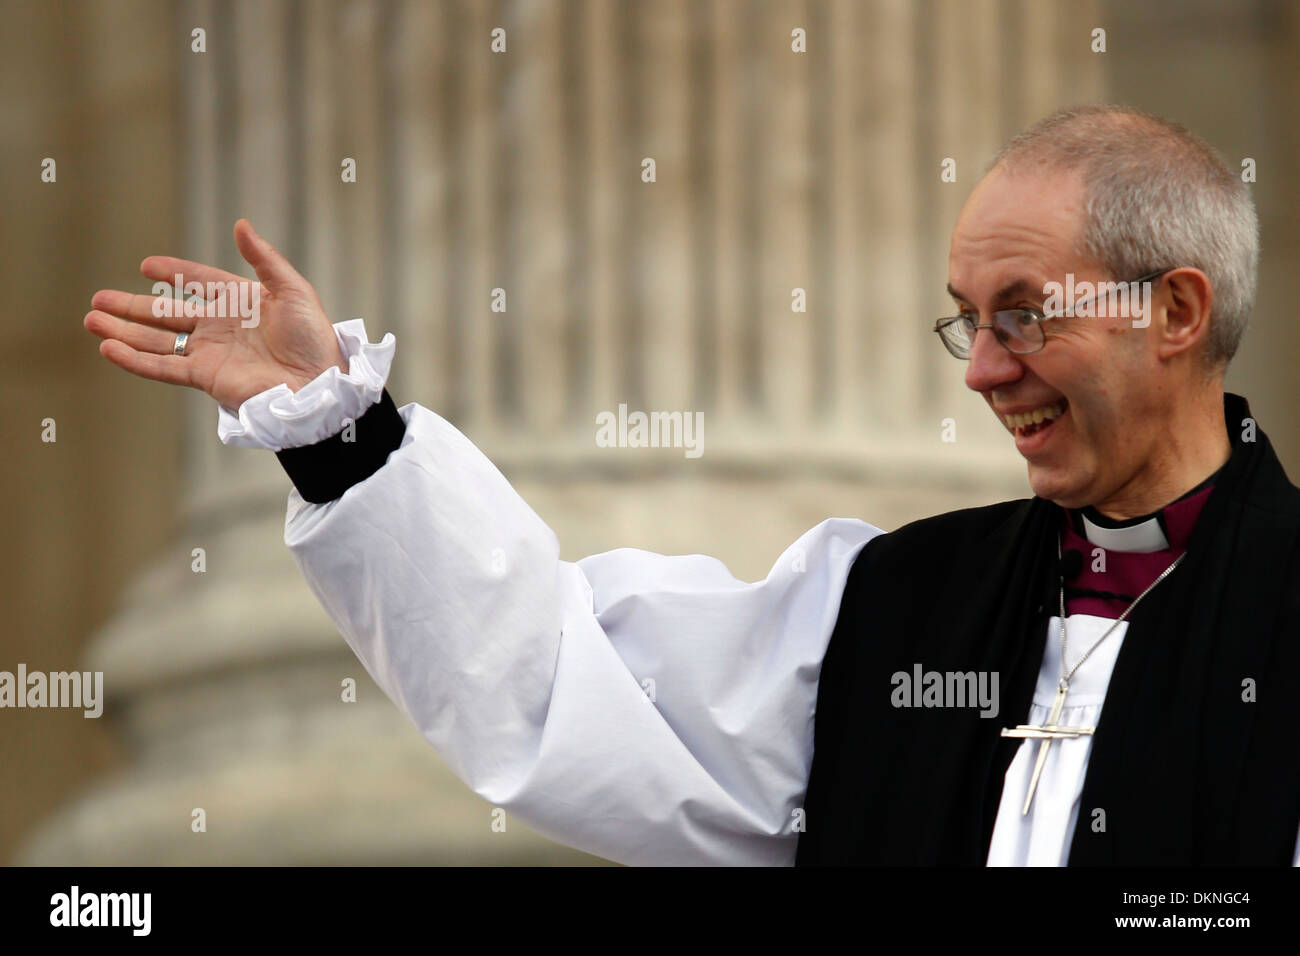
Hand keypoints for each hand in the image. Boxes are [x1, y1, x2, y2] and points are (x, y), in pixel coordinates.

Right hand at [85, 219, 347, 408]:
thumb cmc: (315, 338)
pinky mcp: (207, 377)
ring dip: (124, 332)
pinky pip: (164, 367)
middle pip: (167, 314)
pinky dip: (135, 360)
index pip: (198, 282)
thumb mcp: (293, 290)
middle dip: (132, 306)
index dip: (173, 273)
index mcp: (241, 302)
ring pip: (158, 341)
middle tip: (98, 298)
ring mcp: (211, 353)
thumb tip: (240, 225)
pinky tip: (110, 349)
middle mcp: (220, 327)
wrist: (320, 383)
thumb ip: (264, 259)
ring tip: (92, 321)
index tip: (147, 266)